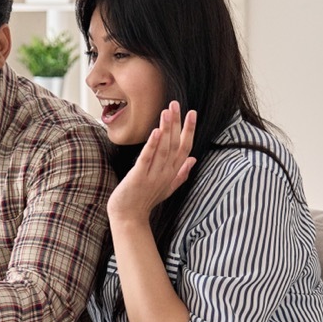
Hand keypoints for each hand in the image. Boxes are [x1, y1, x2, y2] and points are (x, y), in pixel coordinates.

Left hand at [107, 101, 196, 222]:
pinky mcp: (138, 177)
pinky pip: (147, 159)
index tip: (192, 113)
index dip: (189, 130)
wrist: (129, 218)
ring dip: (166, 130)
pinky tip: (155, 131)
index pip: (185, 147)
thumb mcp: (168, 187)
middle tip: (176, 104)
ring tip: (167, 112)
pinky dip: (151, 145)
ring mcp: (153, 175)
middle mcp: (165, 172)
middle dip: (177, 123)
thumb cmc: (146, 200)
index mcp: (172, 173)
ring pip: (163, 149)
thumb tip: (193, 159)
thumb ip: (181, 173)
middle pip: (175, 144)